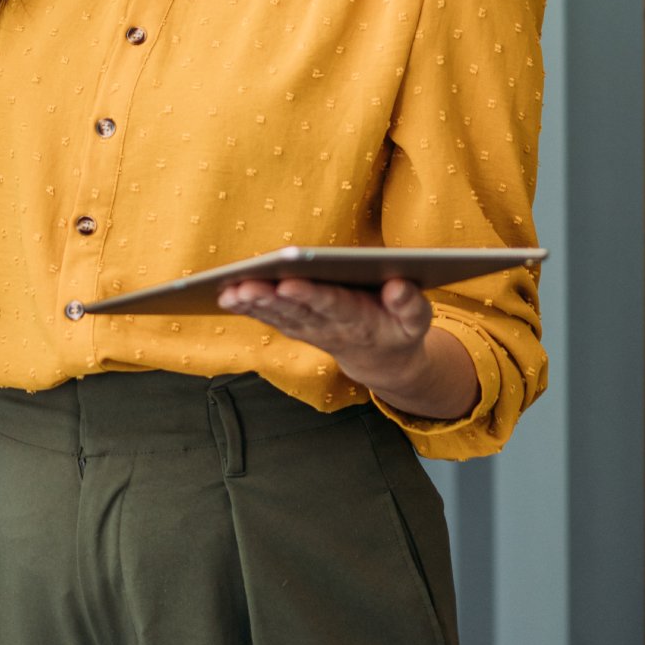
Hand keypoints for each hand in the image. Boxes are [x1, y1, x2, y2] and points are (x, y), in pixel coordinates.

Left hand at [218, 277, 478, 419]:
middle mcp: (329, 324)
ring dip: (253, 304)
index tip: (288, 282)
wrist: (383, 361)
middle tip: (243, 284)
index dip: (310, 295)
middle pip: (296, 310)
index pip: (331, 304)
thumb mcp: (416, 321)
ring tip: (228, 290)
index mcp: (359, 319)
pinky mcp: (298, 326)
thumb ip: (410, 304)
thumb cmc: (399, 329)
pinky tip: (227, 296)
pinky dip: (249, 308)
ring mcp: (310, 328)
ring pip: (278, 315)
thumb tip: (398, 286)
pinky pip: (271, 317)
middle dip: (268, 297)